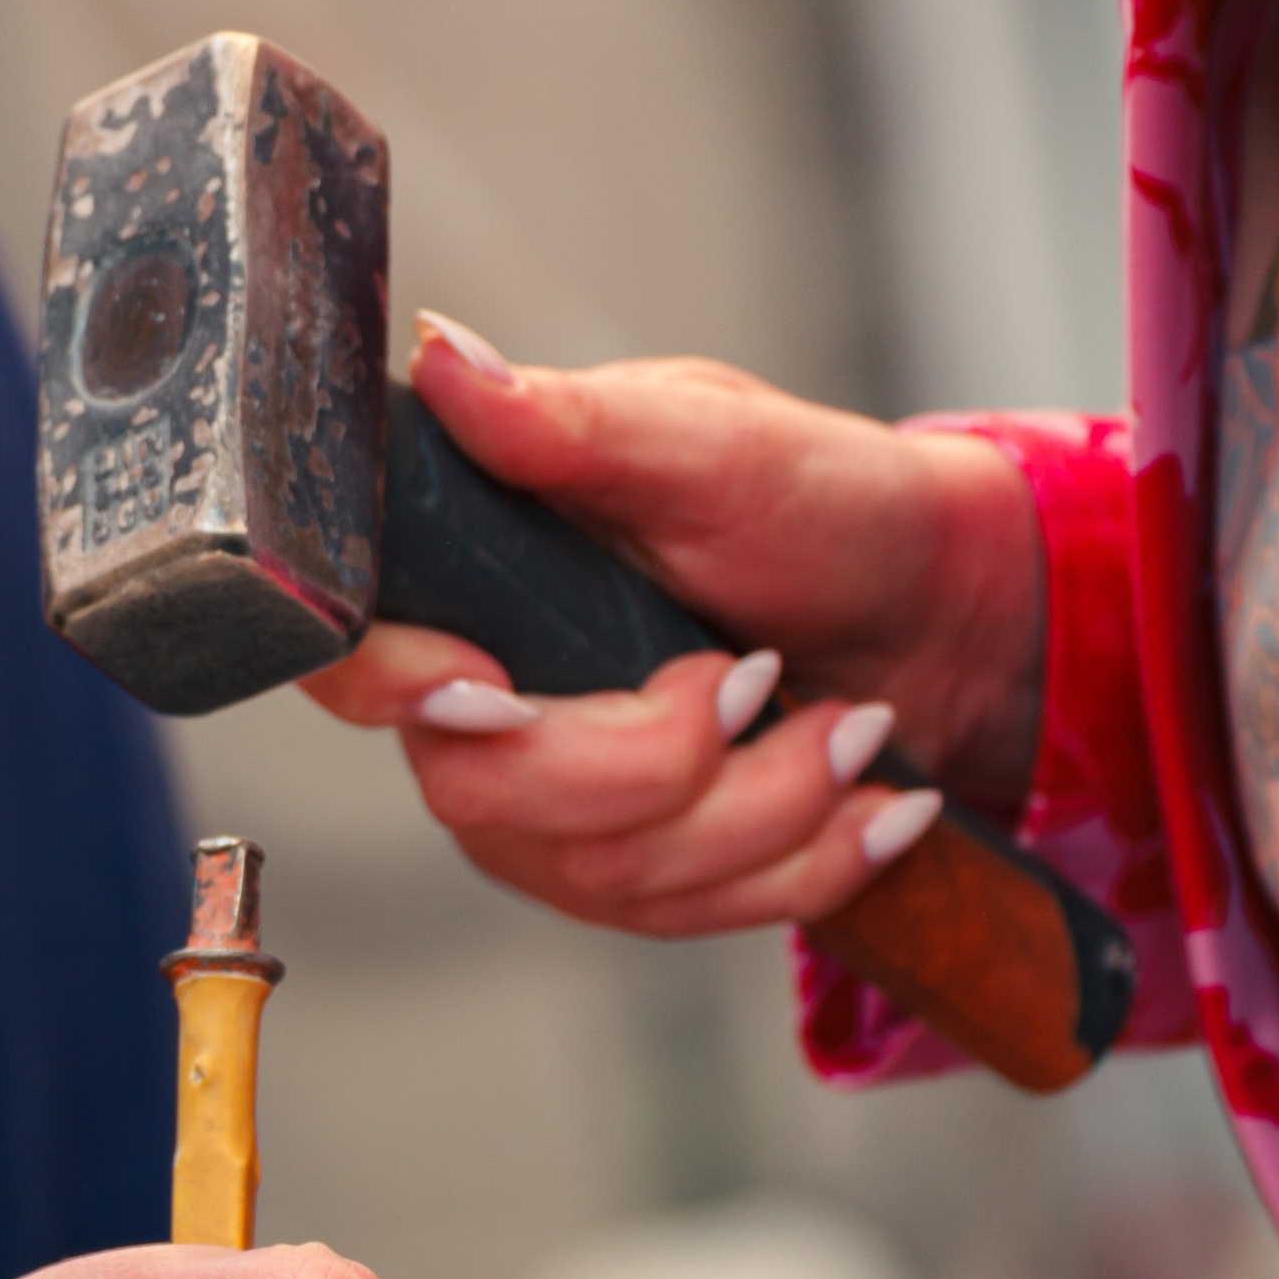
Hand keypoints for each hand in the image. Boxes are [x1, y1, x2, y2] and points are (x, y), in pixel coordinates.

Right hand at [303, 319, 1045, 944]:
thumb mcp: (708, 442)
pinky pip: (680, 920)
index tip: (497, 692)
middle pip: (488, 795)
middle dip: (662, 760)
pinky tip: (875, 811)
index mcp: (470, 579)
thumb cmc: (815, 505)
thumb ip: (575, 421)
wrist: (927, 611)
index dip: (398, 688)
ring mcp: (541, 809)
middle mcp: (474, 707)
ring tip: (856, 727)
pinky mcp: (621, 877)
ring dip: (767, 807)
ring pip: (603, 873)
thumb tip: (446, 358)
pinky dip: (803, 866)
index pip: (351, 659)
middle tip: (767, 678)